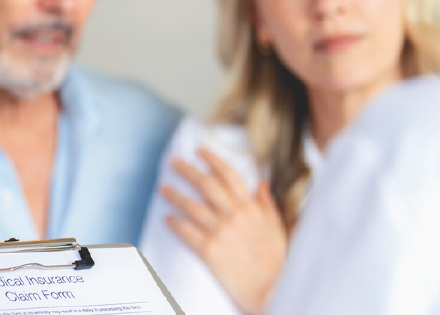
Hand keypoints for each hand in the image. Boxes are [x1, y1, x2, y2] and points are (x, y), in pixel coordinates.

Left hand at [162, 148, 286, 314]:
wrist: (271, 289)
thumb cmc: (276, 261)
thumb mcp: (276, 226)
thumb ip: (267, 203)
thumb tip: (262, 182)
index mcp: (251, 207)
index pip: (229, 175)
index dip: (213, 160)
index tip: (200, 150)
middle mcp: (234, 215)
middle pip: (206, 185)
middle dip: (187, 171)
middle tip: (173, 162)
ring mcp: (220, 231)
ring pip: (192, 207)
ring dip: (175, 195)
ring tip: (163, 189)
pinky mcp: (209, 250)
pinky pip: (187, 232)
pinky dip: (175, 223)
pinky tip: (167, 218)